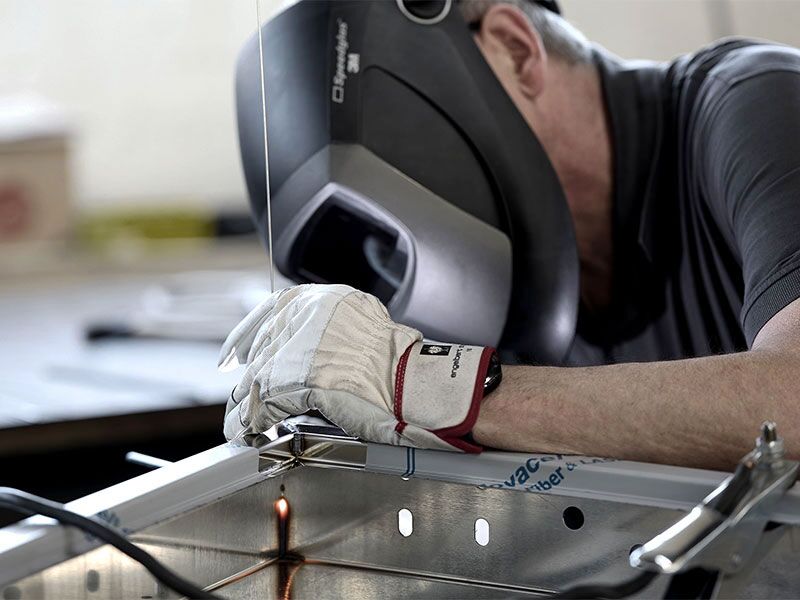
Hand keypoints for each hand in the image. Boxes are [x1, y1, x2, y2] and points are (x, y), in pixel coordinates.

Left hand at [218, 284, 496, 451]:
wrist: (409, 382)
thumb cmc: (395, 361)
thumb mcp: (357, 323)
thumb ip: (323, 330)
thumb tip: (300, 349)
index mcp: (317, 299)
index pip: (268, 312)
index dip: (245, 336)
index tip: (234, 355)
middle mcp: (301, 316)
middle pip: (261, 351)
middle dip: (248, 380)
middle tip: (240, 400)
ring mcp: (295, 347)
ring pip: (256, 379)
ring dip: (245, 406)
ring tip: (239, 424)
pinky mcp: (290, 380)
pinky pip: (260, 404)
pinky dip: (251, 422)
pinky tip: (247, 432)